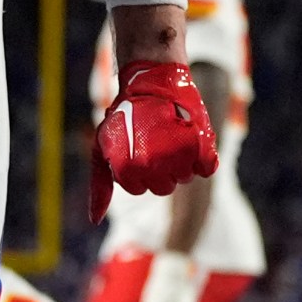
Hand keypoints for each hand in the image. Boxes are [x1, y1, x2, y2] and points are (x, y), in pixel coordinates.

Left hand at [91, 61, 217, 221]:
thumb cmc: (124, 116)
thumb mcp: (101, 148)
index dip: (137, 170)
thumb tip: (95, 220)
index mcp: (129, 170)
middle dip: (159, 168)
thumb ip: (100, 184)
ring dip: (180, 160)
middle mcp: (154, 167)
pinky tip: (190, 137)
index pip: (139, 189)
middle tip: (154, 141)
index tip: (136, 148)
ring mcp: (178, 157)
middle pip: (163, 187)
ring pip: (184, 178)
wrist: (151, 81)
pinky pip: (207, 168)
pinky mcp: (201, 145)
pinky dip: (203, 156)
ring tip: (169, 134)